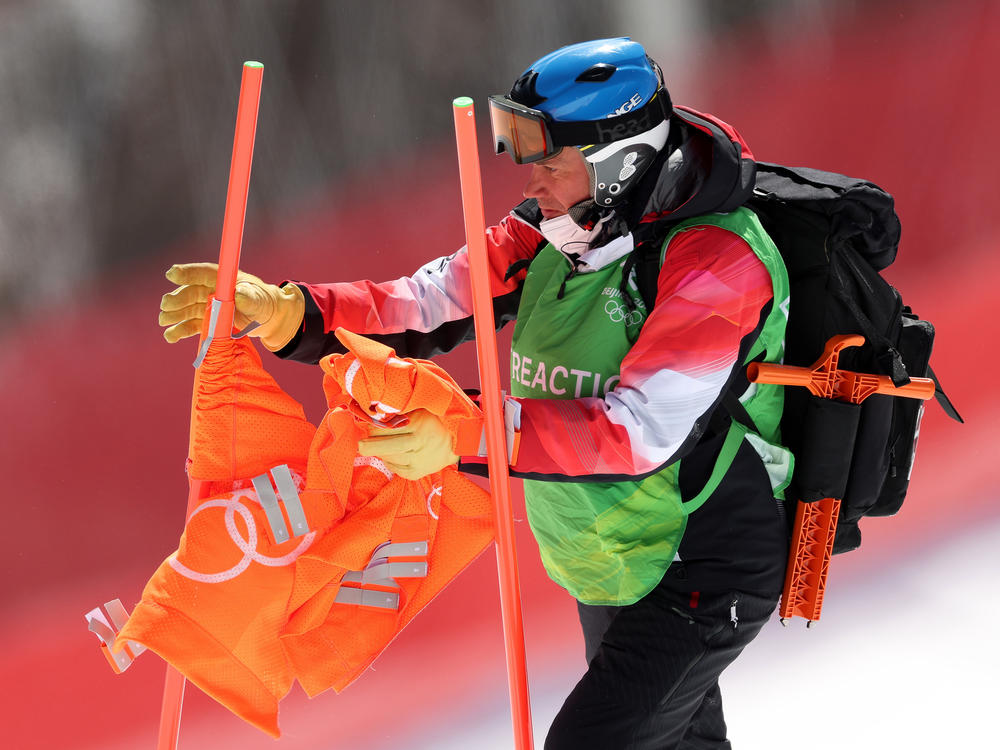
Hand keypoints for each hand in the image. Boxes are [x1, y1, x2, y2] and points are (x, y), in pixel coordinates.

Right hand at [158, 262, 303, 349]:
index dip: (186, 273)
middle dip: (176, 299)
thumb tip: (240, 295)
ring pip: (187, 309)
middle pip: (190, 292)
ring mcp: (208, 306)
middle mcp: (212, 290)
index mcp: (223, 279)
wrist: (268, 319)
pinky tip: (170, 336)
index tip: (171, 274)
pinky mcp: (208, 322)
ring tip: (164, 321)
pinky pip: (191, 325)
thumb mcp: (260, 300)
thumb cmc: (264, 302)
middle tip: (166, 306)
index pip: (202, 273)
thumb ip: (250, 298)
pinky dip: (180, 331)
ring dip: (174, 315)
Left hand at [357, 409, 458, 479]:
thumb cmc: (434, 424)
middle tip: (361, 444)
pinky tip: (390, 455)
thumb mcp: (421, 411)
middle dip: (369, 446)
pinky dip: (388, 461)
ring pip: (389, 458)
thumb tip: (375, 412)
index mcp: (420, 426)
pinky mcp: (416, 474)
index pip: (390, 428)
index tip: (369, 425)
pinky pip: (394, 468)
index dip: (375, 427)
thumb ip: (401, 411)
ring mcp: (418, 462)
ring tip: (379, 445)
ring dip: (379, 452)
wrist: (454, 446)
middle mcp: (419, 445)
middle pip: (387, 447)